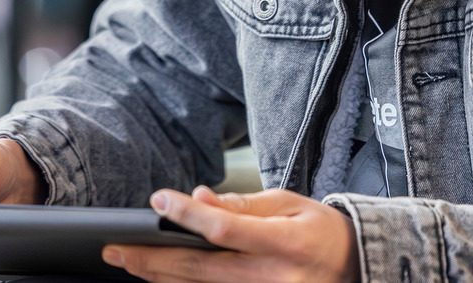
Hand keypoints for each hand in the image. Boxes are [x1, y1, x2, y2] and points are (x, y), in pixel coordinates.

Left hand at [103, 185, 359, 282]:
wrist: (357, 269)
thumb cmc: (320, 232)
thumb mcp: (288, 204)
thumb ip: (242, 204)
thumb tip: (197, 198)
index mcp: (284, 243)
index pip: (224, 229)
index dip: (187, 215)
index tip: (157, 200)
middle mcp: (274, 278)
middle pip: (200, 269)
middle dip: (152, 257)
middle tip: (115, 247)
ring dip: (159, 277)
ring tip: (127, 262)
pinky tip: (159, 280)